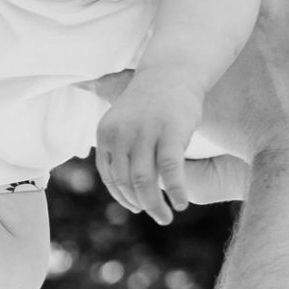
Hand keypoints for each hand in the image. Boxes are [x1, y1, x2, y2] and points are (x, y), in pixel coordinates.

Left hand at [94, 73, 205, 224]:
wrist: (173, 72)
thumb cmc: (151, 103)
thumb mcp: (124, 122)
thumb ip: (119, 150)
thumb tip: (124, 188)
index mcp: (105, 134)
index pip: (111, 178)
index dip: (123, 198)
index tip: (137, 207)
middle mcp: (121, 135)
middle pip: (126, 184)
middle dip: (141, 205)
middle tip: (158, 216)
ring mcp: (144, 134)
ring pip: (145, 182)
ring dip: (155, 206)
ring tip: (167, 217)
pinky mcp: (170, 133)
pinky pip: (170, 172)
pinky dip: (176, 191)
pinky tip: (182, 203)